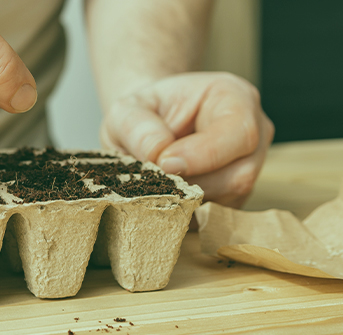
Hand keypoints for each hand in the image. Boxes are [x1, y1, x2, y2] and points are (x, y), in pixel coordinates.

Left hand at [100, 72, 274, 207]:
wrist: (144, 130)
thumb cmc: (142, 113)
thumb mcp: (127, 111)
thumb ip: (138, 128)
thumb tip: (158, 154)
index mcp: (234, 97)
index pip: (239, 132)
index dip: (204, 154)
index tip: (164, 163)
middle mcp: (253, 133)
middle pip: (240, 174)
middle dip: (191, 182)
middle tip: (152, 178)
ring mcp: (248, 168)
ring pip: (228, 200)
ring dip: (186, 199)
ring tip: (154, 183)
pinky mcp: (235, 196)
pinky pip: (216, 215)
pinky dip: (187, 212)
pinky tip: (164, 196)